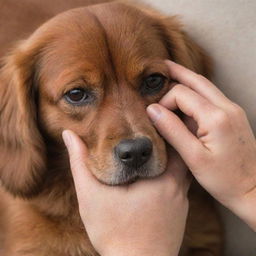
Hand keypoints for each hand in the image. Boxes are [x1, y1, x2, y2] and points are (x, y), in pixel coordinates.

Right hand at [62, 130, 189, 255]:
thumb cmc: (114, 232)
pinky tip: (158, 175)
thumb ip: (80, 163)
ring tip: (156, 149)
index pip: (172, 140)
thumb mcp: (91, 195)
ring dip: (172, 158)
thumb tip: (70, 135)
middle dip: (169, 140)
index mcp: (162, 178)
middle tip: (155, 129)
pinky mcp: (181, 212)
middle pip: (181, 152)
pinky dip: (172, 175)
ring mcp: (182, 201)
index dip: (163, 126)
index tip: (152, 116)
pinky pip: (181, 185)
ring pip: (183, 169)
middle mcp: (178, 187)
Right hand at [147, 60, 255, 230]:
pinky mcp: (233, 116)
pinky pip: (211, 97)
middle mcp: (227, 107)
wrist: (254, 190)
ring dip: (187, 80)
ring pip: (205, 86)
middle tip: (161, 66)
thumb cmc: (225, 179)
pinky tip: (186, 95)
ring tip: (170, 74)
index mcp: (216, 117)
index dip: (165, 100)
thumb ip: (172, 131)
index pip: (182, 94)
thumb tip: (152, 110)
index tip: (155, 116)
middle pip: (197, 81)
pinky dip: (196, 92)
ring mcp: (232, 110)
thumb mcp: (194, 158)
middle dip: (177, 73)